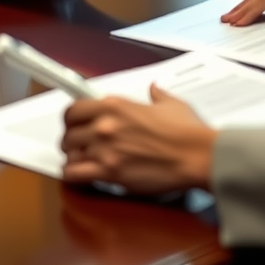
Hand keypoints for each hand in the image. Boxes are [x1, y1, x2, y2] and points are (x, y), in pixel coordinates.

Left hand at [61, 84, 216, 194]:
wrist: (196, 156)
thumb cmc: (187, 132)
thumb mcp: (171, 104)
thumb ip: (156, 94)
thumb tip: (154, 88)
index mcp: (116, 105)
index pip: (74, 109)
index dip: (71, 119)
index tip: (75, 124)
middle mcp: (105, 125)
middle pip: (67, 132)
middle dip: (71, 140)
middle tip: (79, 145)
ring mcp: (105, 149)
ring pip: (68, 154)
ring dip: (73, 158)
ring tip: (82, 162)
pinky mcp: (109, 173)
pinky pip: (74, 174)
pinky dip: (73, 176)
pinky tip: (81, 175)